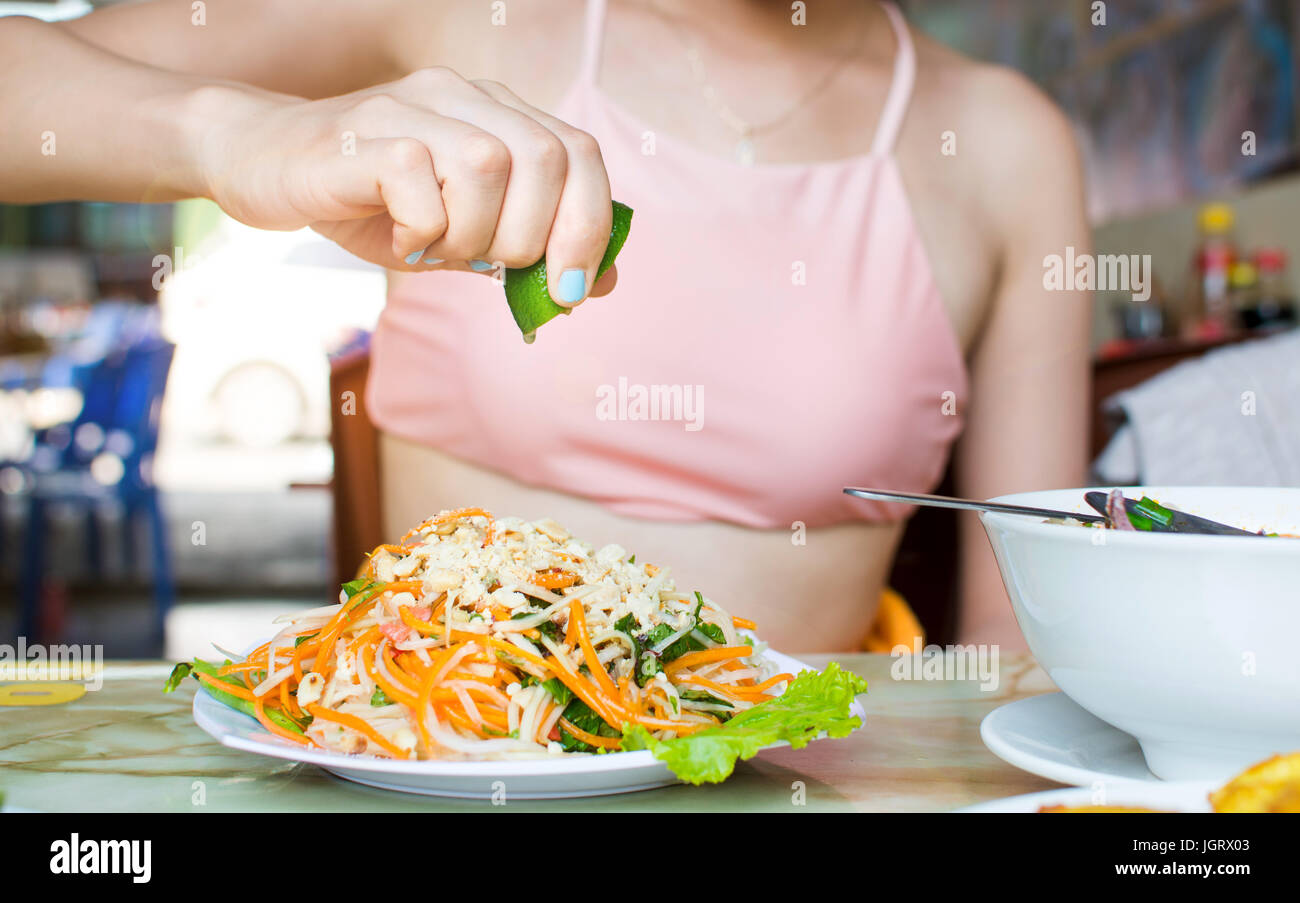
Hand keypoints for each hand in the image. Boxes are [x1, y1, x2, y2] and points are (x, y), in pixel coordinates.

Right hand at [195, 69, 616, 305]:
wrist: (264, 168)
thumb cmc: (371, 206)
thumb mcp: (461, 237)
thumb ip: (525, 251)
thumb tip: (600, 283)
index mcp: (497, 114)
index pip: (580, 152)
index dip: (590, 224)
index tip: (570, 287)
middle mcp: (460, 96)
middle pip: (545, 157)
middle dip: (535, 236)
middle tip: (492, 268)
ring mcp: (409, 108)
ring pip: (487, 165)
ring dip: (473, 234)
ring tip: (436, 250)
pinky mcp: (361, 134)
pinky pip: (419, 181)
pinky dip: (421, 230)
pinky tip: (399, 238)